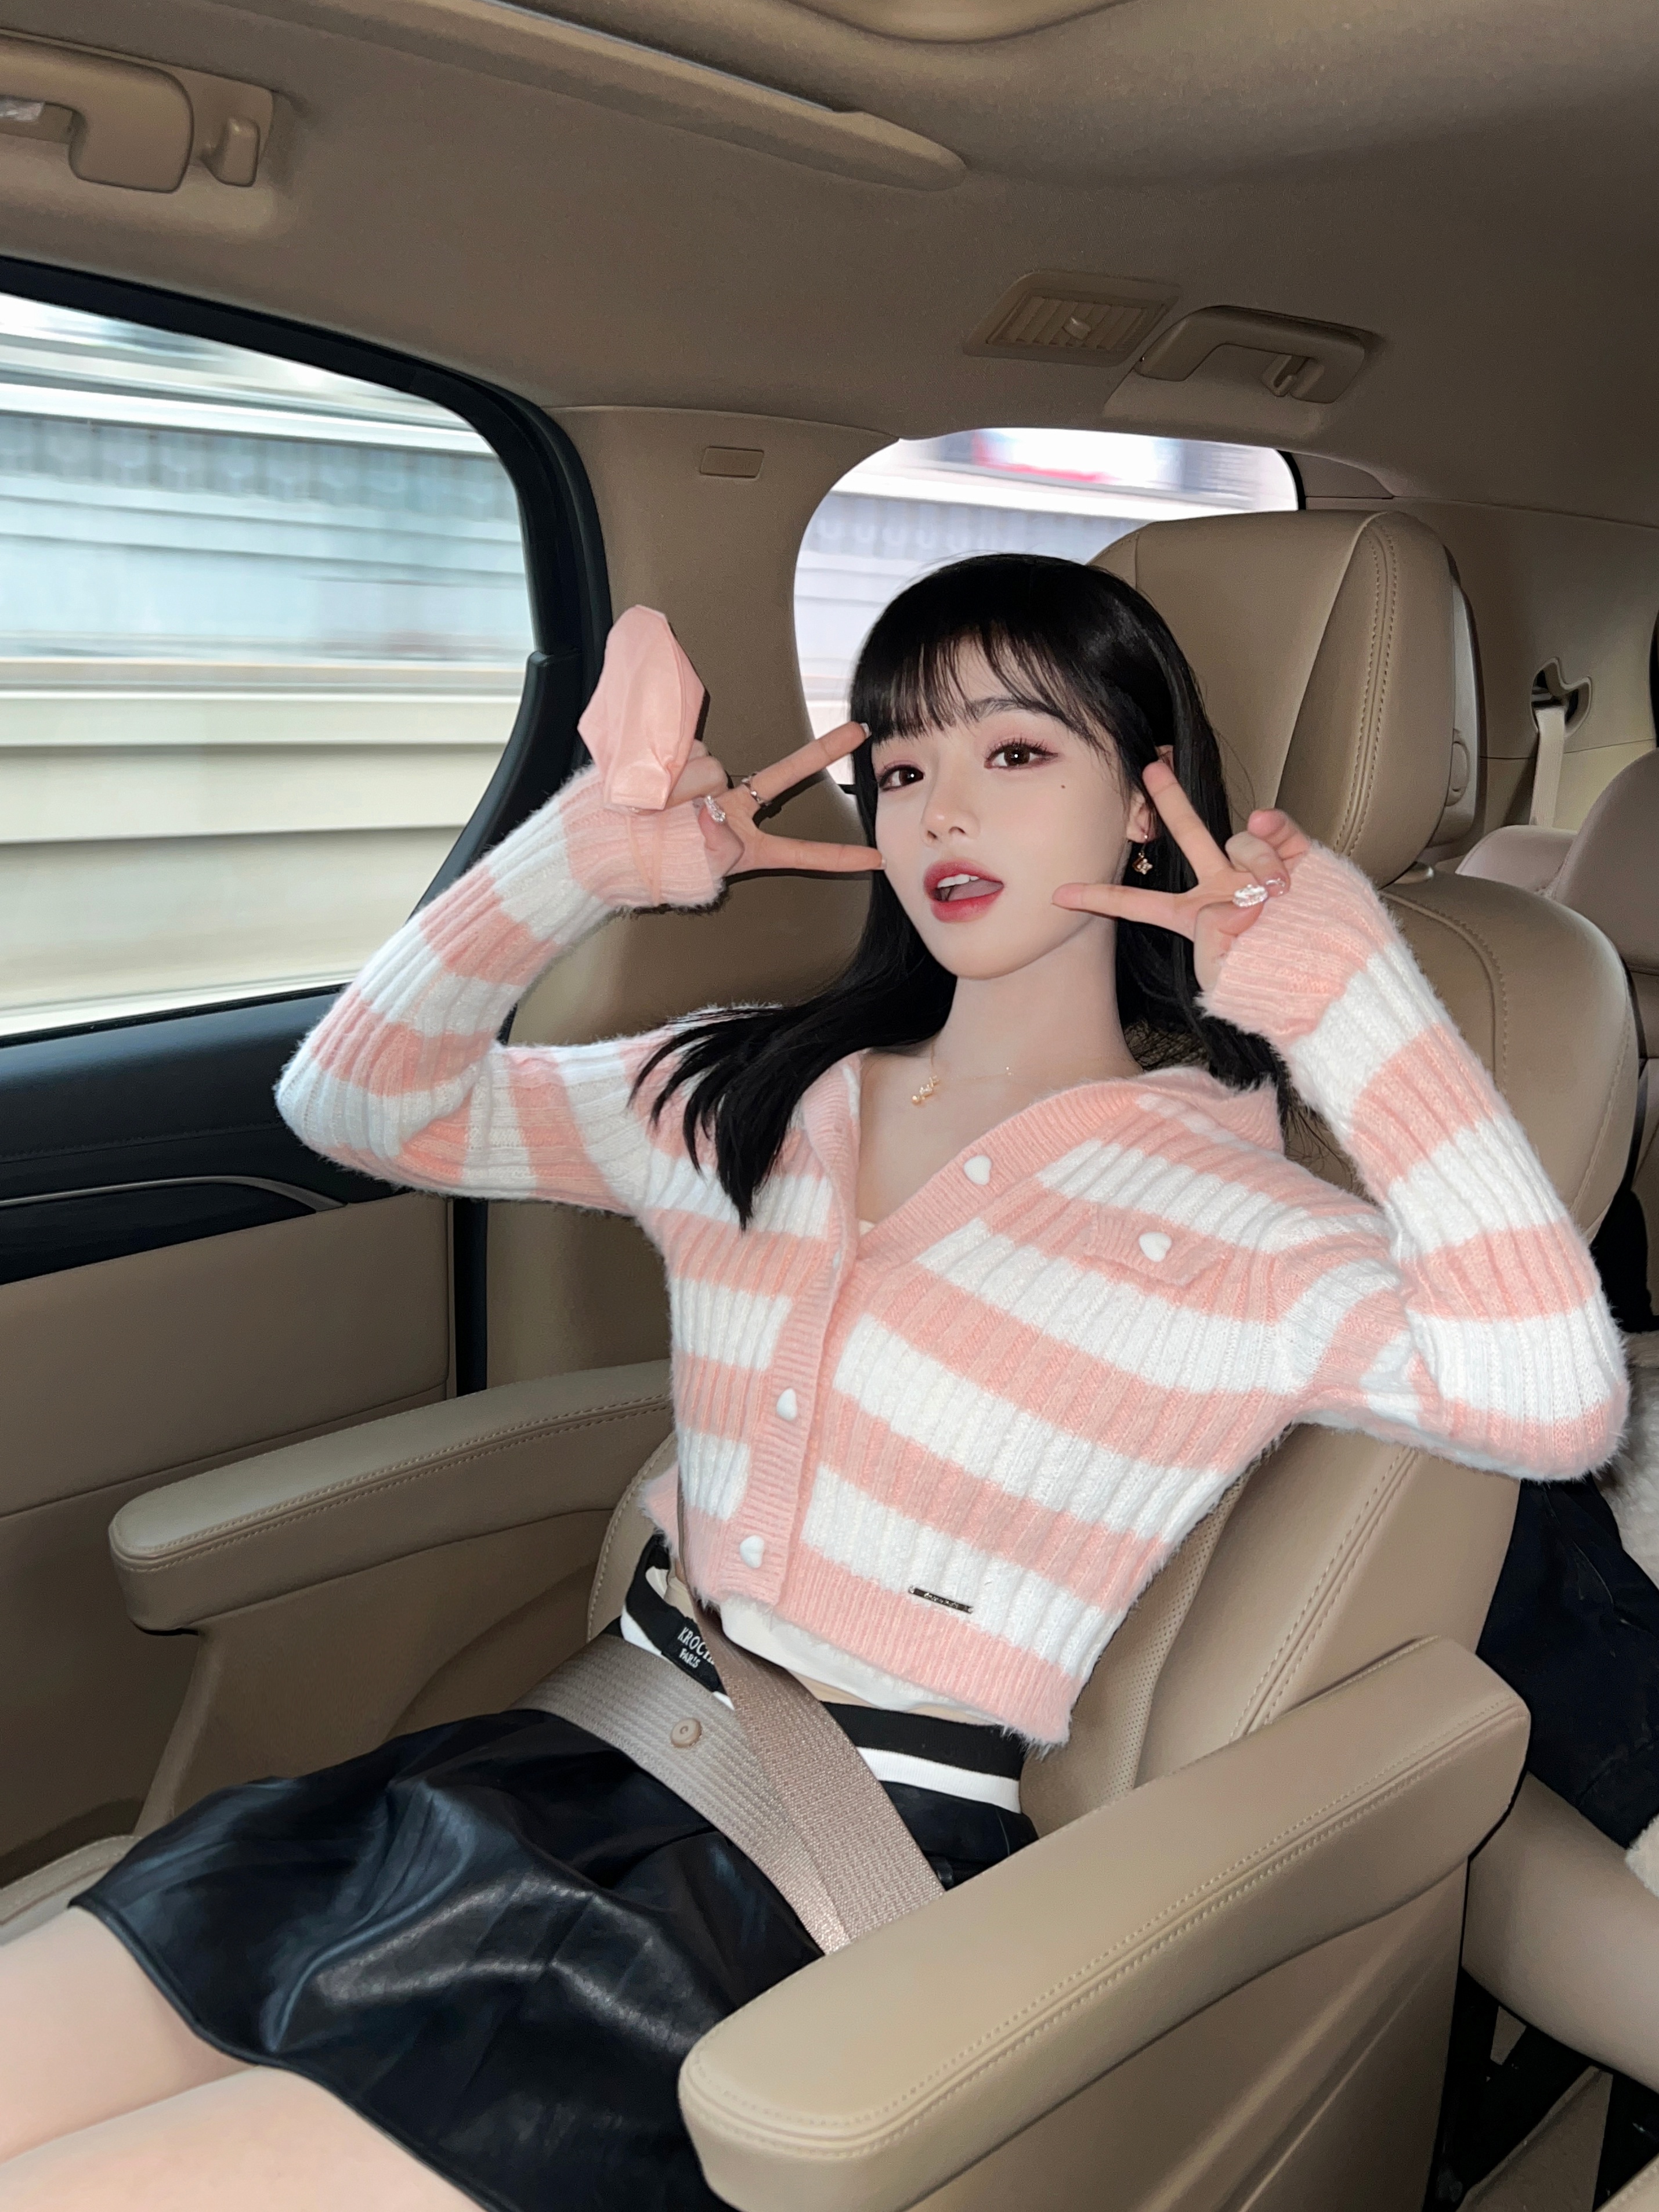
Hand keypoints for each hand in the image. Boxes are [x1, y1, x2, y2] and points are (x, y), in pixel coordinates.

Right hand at [666, 721, 882, 877]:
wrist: (609, 851)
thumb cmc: (652, 864)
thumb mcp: (694, 865)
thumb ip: (714, 834)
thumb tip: (709, 802)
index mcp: (743, 846)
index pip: (798, 852)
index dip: (837, 856)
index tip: (876, 860)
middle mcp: (732, 813)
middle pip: (780, 774)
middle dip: (821, 753)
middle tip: (860, 730)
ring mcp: (710, 789)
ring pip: (711, 770)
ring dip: (682, 791)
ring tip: (659, 811)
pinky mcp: (685, 762)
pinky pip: (687, 758)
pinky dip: (669, 778)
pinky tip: (654, 793)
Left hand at [1053, 760, 1309, 993]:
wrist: (1330, 983)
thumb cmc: (1273, 988)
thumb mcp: (1225, 975)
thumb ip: (1218, 933)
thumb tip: (1243, 896)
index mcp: (1194, 917)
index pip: (1138, 904)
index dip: (1100, 897)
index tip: (1059, 895)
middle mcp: (1222, 885)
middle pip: (1188, 833)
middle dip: (1170, 799)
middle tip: (1150, 768)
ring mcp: (1257, 868)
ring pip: (1240, 839)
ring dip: (1257, 865)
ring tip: (1278, 894)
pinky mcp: (1296, 856)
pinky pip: (1277, 828)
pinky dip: (1276, 830)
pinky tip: (1275, 840)